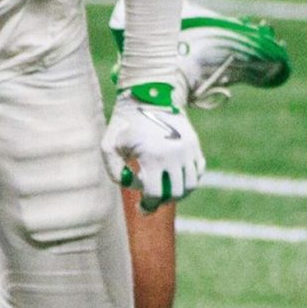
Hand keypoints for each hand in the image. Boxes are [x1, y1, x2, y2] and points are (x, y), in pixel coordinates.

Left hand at [105, 84, 204, 210]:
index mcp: (153, 157)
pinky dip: (188, 181)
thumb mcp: (109, 145)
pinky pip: (197, 172)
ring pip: (190, 185)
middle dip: (162, 202)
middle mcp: (175, 155)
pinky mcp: (195, 146)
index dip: (148, 205)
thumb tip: (130, 186)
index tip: (141, 209)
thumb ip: (114, 170)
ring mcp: (188, 150)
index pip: (155, 193)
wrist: (149, 98)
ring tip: (163, 194)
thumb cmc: (124, 124)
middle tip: (151, 204)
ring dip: (178, 194)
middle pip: (175, 193)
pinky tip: (174, 181)